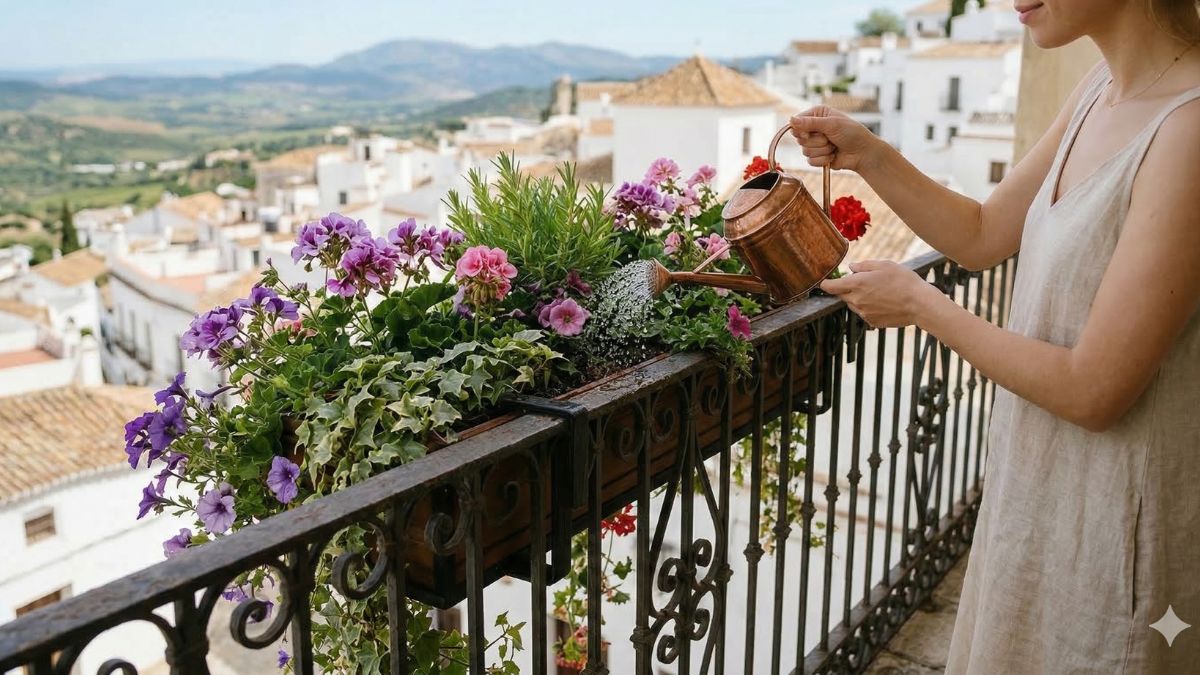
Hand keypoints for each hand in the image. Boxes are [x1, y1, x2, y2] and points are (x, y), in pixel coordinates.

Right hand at [789, 106, 881, 171]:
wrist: (863, 153)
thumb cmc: (852, 133)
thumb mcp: (832, 124)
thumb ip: (810, 123)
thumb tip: (790, 120)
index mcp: (816, 115)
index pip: (796, 123)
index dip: (800, 130)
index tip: (810, 133)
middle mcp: (813, 128)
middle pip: (799, 138)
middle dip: (816, 141)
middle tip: (830, 138)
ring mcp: (815, 143)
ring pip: (805, 151)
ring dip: (822, 150)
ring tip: (834, 146)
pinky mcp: (817, 157)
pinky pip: (810, 161)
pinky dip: (823, 160)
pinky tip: (833, 155)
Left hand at [817, 260, 940, 328]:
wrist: (919, 304)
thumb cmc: (903, 281)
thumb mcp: (884, 265)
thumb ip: (864, 265)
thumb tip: (851, 267)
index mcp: (857, 284)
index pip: (831, 287)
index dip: (825, 284)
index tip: (823, 282)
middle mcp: (856, 300)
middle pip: (842, 295)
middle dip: (846, 289)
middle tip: (861, 282)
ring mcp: (864, 313)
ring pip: (853, 304)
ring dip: (858, 298)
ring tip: (878, 291)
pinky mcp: (872, 322)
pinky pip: (864, 313)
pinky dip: (868, 307)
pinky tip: (884, 302)